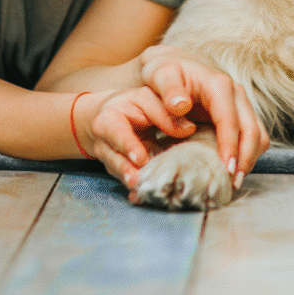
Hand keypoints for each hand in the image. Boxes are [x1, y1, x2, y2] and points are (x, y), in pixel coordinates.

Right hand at [82, 86, 201, 190]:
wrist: (114, 116)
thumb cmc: (135, 104)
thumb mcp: (149, 99)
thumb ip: (165, 112)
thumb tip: (188, 129)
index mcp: (109, 118)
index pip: (119, 133)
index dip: (130, 146)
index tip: (140, 159)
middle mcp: (104, 141)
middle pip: (114, 157)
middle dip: (126, 169)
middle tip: (138, 180)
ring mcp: (108, 157)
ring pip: (118, 171)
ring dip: (130, 180)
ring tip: (140, 188)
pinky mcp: (116, 169)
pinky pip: (124, 178)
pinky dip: (133, 187)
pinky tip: (140, 195)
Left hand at [138, 45, 269, 186]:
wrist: (173, 66)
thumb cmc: (164, 72)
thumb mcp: (160, 74)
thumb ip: (169, 88)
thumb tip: (181, 105)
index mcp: (219, 85)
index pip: (231, 119)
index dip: (231, 145)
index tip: (227, 169)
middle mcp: (235, 93)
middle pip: (252, 129)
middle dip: (245, 158)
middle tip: (232, 184)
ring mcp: (240, 104)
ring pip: (257, 134)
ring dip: (250, 159)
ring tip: (233, 182)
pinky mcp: (239, 115)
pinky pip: (253, 137)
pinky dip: (247, 154)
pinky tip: (233, 169)